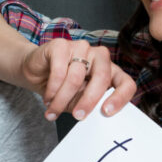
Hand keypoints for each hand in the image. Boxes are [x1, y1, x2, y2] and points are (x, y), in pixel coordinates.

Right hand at [21, 38, 135, 120]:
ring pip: (76, 78)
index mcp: (110, 71)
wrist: (35, 72)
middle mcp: (99, 56)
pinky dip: (52, 89)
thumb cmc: (61, 88)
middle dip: (88, 101)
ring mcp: (81, 48)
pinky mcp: (61, 45)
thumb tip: (96, 116)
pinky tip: (48, 98)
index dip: (120, 98)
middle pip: (102, 78)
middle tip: (78, 116)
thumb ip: (89, 105)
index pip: (125, 82)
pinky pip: (59, 72)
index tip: (107, 112)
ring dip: (62, 99)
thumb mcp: (78, 100)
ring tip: (52, 111)